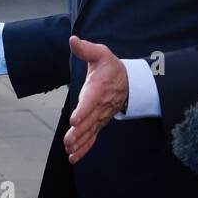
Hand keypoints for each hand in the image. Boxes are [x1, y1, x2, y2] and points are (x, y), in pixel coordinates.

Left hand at [63, 36, 127, 164]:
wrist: (129, 82)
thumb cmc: (111, 67)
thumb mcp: (101, 54)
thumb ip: (86, 49)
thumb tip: (72, 39)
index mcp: (99, 88)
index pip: (91, 101)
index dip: (83, 111)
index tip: (74, 120)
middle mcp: (100, 106)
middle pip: (89, 121)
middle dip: (79, 132)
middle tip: (68, 141)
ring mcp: (100, 117)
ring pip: (90, 132)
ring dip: (80, 142)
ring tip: (69, 151)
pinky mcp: (99, 123)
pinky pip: (92, 138)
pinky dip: (84, 148)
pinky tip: (73, 157)